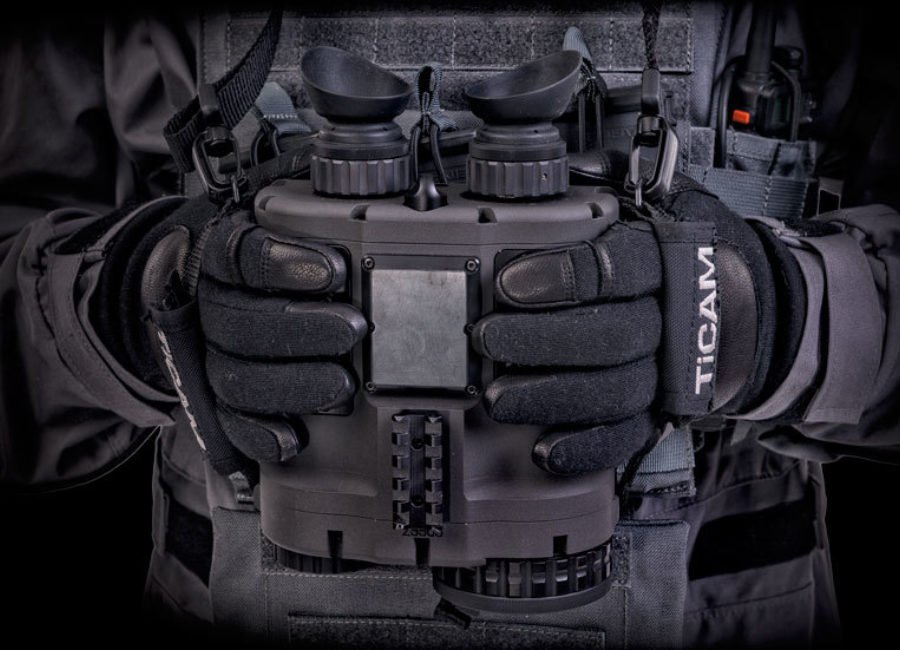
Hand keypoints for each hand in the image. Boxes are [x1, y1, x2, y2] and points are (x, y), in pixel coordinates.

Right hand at [140, 199, 366, 465]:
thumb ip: (307, 227)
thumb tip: (367, 220)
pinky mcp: (209, 397)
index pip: (243, 257)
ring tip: (342, 384)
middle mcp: (204, 305)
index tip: (336, 270)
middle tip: (354, 329)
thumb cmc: (251, 257)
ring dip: (293, 384)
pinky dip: (260, 434)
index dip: (286, 264)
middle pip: (240, 323)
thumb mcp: (273, 227)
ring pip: (235, 377)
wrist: (186, 285)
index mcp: (217, 256)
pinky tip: (293, 436)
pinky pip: (226, 422)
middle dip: (302, 330)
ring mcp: (203, 354)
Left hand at [471, 174, 801, 474]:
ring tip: (497, 397)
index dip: (558, 279)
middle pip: (610, 336)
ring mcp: (673, 369)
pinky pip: (630, 437)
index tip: (507, 284)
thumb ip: (611, 196)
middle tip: (487, 339)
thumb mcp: (663, 205)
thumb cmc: (688, 252)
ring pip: (614, 391)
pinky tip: (546, 449)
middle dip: (540, 342)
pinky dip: (587, 448)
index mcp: (669, 259)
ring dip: (550, 397)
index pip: (615, 270)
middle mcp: (675, 316)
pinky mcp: (668, 411)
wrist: (753, 306)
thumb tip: (543, 178)